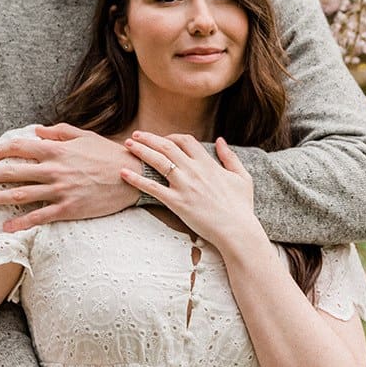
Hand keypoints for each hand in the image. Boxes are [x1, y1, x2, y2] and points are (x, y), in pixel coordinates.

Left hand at [0, 125, 137, 230]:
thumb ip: (59, 132)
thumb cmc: (109, 155)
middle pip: (13, 172)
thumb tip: (38, 130)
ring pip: (21, 195)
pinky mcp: (68, 208)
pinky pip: (40, 216)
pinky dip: (21, 223)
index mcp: (56, 150)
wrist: (132, 176)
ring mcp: (60, 190)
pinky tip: (7, 227)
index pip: (21, 147)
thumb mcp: (84, 136)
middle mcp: (54, 170)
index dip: (3, 151)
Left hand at [120, 132, 256, 251]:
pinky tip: (123, 173)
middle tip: (135, 135)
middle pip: (167, 146)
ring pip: (157, 161)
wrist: (237, 230)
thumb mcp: (242, 177)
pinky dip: (136, 179)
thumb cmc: (241, 207)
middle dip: (149, 138)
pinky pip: (152, 188)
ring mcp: (184, 186)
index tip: (162, 139)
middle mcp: (194, 170)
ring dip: (140, 151)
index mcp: (208, 164)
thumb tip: (220, 140)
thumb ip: (230, 157)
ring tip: (127, 145)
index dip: (171, 136)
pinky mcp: (177, 202)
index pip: (185, 141)